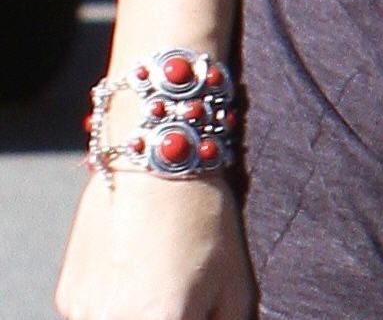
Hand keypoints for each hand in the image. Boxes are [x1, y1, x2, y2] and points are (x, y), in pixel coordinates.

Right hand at [55, 172, 254, 319]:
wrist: (152, 159)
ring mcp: (83, 315)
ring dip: (136, 315)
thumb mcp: (234, 281)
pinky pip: (92, 318)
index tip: (194, 309)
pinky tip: (131, 271)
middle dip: (165, 318)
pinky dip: (112, 307)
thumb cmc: (203, 217)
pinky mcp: (67, 298)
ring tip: (155, 280)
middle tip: (177, 294)